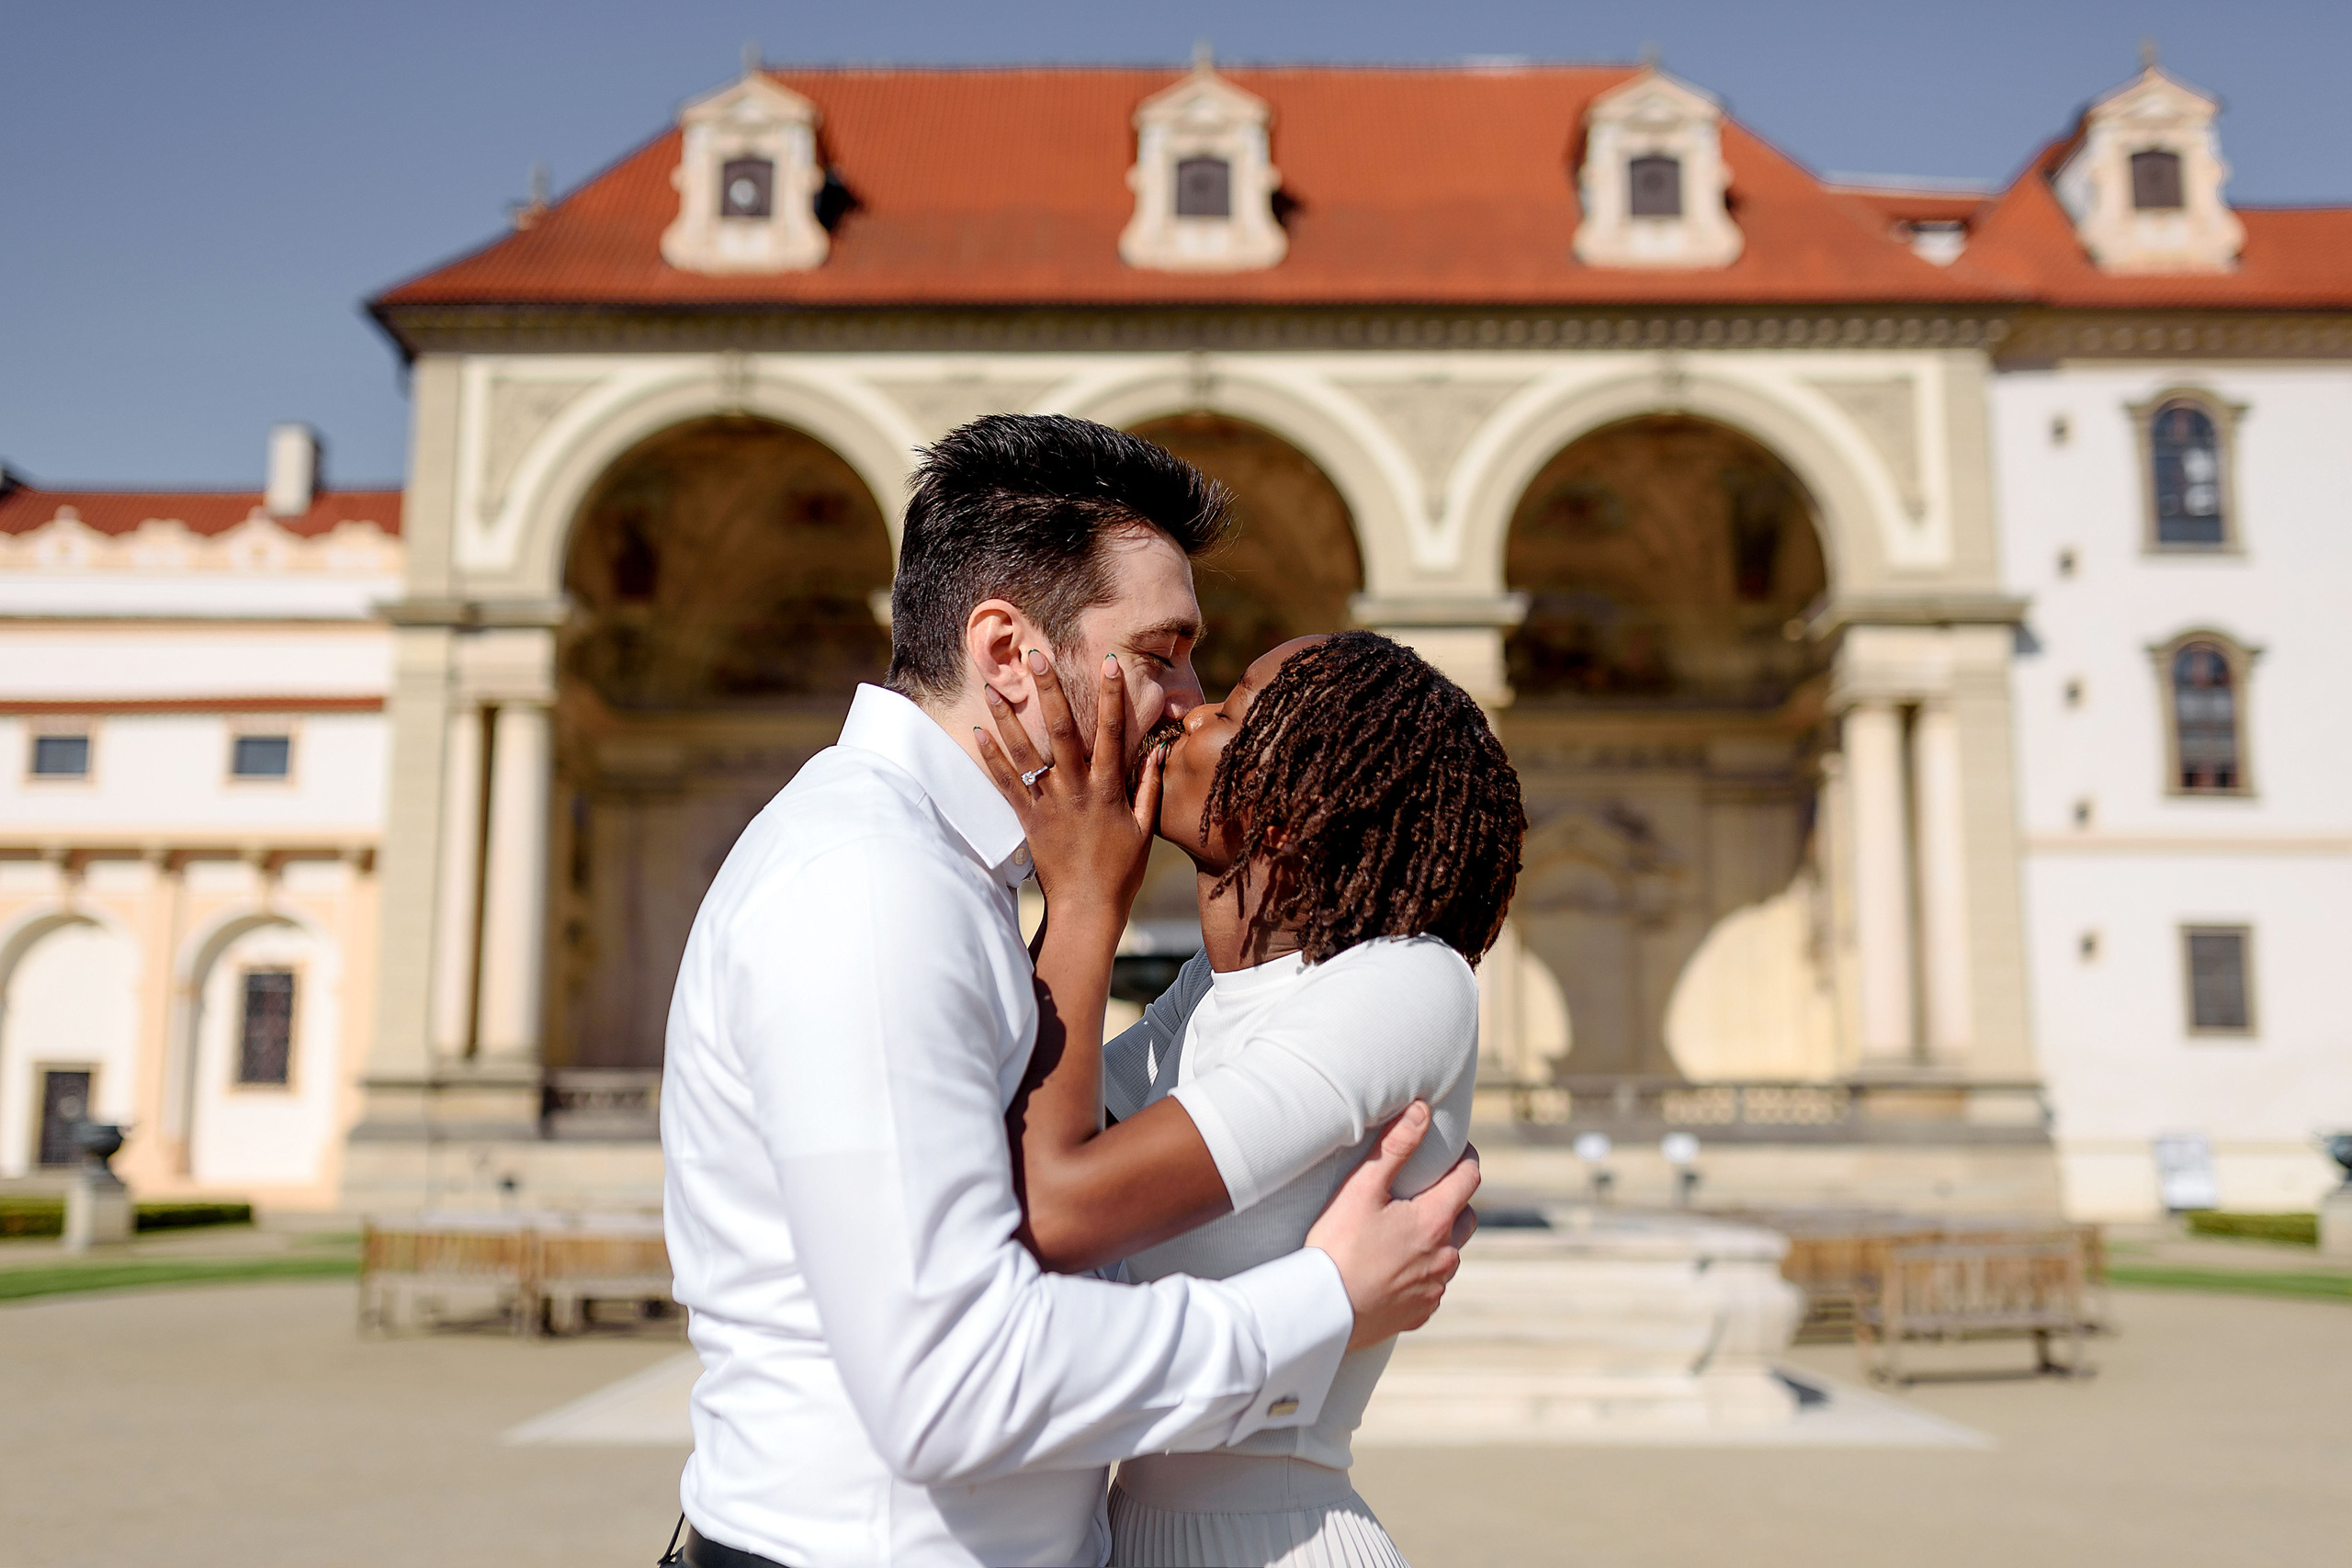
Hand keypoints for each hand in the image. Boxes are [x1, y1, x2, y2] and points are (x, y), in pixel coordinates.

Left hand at [977, 650, 1162, 923]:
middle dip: (1049, 691)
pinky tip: (978, 732)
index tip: (1108, 664)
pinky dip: (991, 758)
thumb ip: (1150, 787)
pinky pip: (1006, 784)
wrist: (1087, 908)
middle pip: (1061, 732)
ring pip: (1025, 753)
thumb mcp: (1145, 828)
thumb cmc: (1121, 870)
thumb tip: (1159, 750)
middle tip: (1037, 658)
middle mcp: (1076, 791)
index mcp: (1108, 790)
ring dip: (1007, 718)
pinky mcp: (1027, 820)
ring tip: (992, 688)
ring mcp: (1048, 804)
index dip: (1112, 697)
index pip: (1112, 733)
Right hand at [1305, 1102, 1481, 1349]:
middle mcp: (1444, 1257)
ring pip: (1451, 1255)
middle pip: (1466, 1217)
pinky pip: (1432, 1287)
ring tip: (1410, 1228)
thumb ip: (1395, 1147)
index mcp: (1435, 1222)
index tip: (1456, 1148)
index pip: (1469, 1178)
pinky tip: (1397, 1268)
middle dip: (1454, 1199)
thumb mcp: (1362, 1188)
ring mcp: (1434, 1289)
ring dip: (1441, 1238)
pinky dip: (1423, 1272)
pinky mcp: (1419, 1313)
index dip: (1465, 1158)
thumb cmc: (1337, 1247)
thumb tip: (1422, 1110)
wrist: (1322, 1312)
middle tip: (1429, 1187)